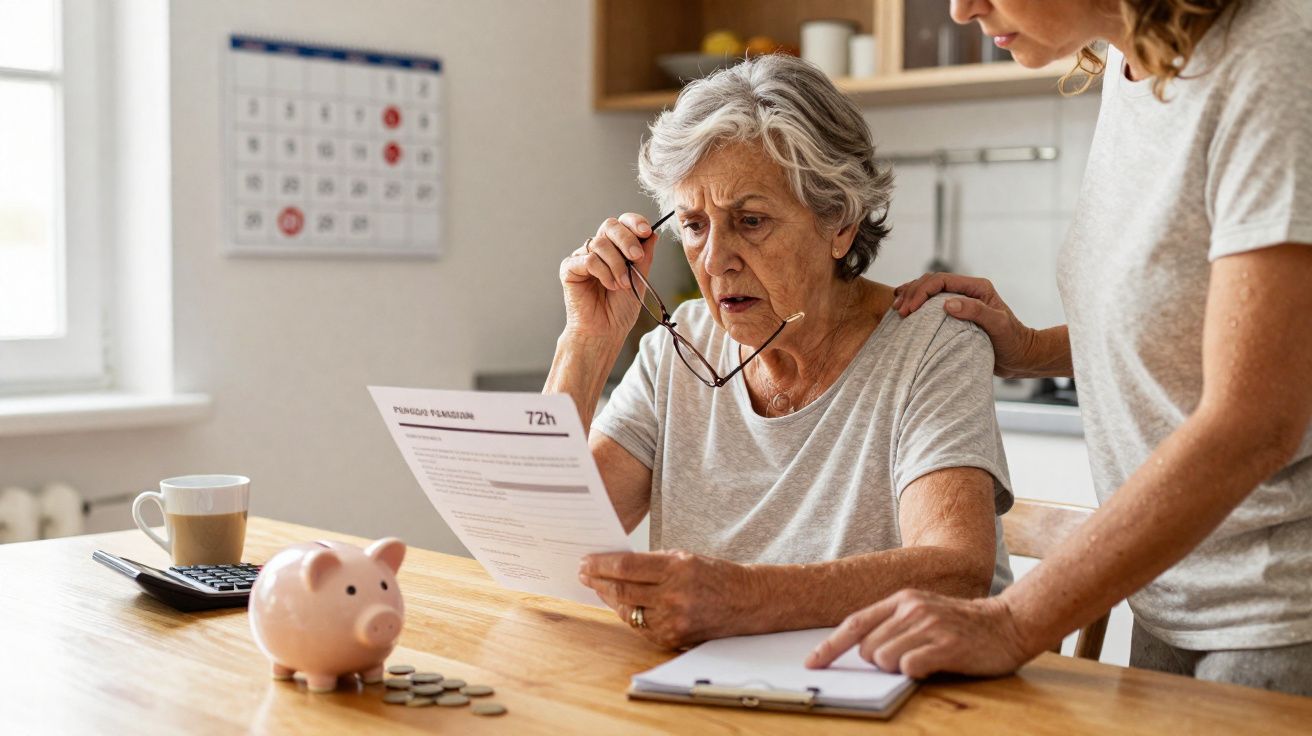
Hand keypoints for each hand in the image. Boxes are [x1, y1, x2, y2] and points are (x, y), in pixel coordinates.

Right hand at [559, 214, 658, 341]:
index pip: (622, 223)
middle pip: (610, 225)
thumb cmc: (621, 309)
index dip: (634, 222)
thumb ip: (644, 257)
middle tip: (636, 257)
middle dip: (626, 239)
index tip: (647, 231)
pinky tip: (609, 286)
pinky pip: (588, 259)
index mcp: (615, 248)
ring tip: (622, 285)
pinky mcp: (569, 268)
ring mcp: (582, 257)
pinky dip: (603, 272)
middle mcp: (597, 249)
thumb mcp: (640, 279)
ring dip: (616, 264)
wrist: (605, 331)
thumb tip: (653, 234)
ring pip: (600, 243)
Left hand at [579, 550, 757, 648]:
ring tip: (599, 588)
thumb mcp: (684, 557)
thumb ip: (651, 562)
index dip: (602, 564)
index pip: (627, 566)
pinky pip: (641, 627)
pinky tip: (620, 604)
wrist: (747, 601)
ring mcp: (674, 621)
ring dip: (609, 599)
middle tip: (584, 573)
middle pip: (622, 590)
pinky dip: (629, 614)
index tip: (587, 561)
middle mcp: (674, 596)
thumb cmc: (715, 575)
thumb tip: (615, 565)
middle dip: (598, 581)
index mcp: (677, 569)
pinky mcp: (673, 638)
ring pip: (628, 611)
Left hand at [804, 590, 1036, 678]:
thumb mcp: (925, 613)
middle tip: (906, 659)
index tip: (812, 663)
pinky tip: (934, 666)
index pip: (855, 624)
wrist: (1010, 623)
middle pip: (867, 648)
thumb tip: (863, 652)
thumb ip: (895, 625)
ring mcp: (928, 625)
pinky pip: (908, 667)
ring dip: (897, 669)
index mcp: (902, 599)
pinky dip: (915, 673)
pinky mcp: (946, 645)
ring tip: (924, 660)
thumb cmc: (963, 626)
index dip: (830, 646)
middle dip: (878, 663)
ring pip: (883, 659)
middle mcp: (911, 608)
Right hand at [891, 273, 1037, 378]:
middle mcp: (967, 291)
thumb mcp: (998, 326)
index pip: (941, 280)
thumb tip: (948, 304)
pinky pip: (931, 305)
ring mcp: (961, 301)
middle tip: (899, 311)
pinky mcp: (956, 314)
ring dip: (911, 296)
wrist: (1021, 357)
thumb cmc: (1013, 343)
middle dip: (912, 293)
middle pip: (931, 282)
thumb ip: (976, 312)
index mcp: (977, 287)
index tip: (909, 310)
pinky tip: (905, 311)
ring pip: (929, 291)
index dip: (921, 291)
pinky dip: (916, 305)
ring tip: (896, 309)